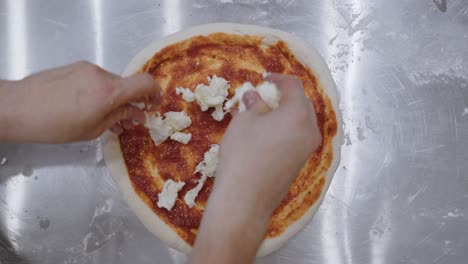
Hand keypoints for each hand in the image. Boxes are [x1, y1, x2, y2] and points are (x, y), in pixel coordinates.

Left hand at [0, 61, 159, 142]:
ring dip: (114, 99)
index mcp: (109, 92)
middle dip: (131, 103)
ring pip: (111, 83)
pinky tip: (87, 107)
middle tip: (127, 121)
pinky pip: (97, 79)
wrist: (18, 108)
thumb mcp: (93, 129)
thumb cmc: (54, 125)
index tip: (153, 106)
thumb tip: (137, 114)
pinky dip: (100, 92)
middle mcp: (101, 74)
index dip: (155, 94)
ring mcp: (87, 68)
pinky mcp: (75, 67)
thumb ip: (119, 118)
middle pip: (127, 85)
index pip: (145, 83)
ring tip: (104, 118)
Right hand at [215, 73, 320, 216]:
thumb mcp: (244, 122)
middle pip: (302, 103)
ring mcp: (308, 148)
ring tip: (265, 113)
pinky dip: (287, 128)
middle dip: (284, 96)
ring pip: (301, 121)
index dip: (278, 78)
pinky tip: (269, 133)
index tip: (264, 78)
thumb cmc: (243, 154)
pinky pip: (298, 136)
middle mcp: (310, 129)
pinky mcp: (302, 162)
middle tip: (265, 95)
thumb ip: (253, 104)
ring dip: (286, 113)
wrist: (246, 198)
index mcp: (298, 114)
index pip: (293, 86)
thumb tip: (254, 96)